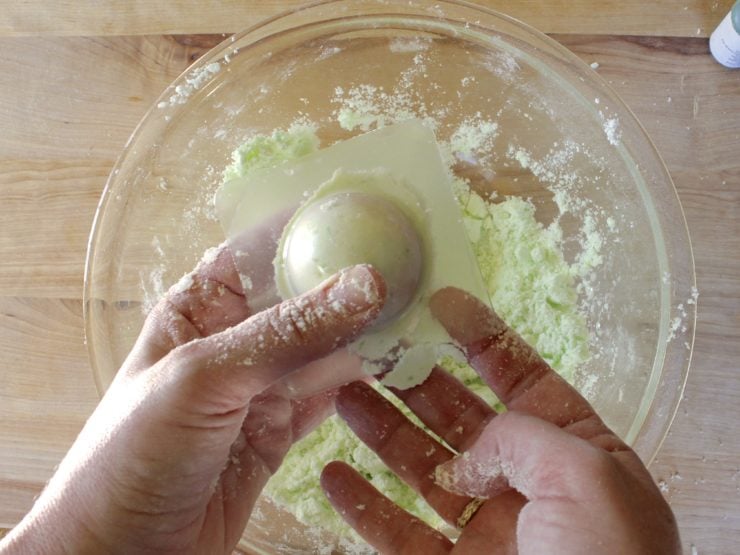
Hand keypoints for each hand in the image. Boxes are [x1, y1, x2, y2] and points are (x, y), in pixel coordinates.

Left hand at [1, 245, 384, 554]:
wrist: (123, 552)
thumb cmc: (131, 455)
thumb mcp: (204, 380)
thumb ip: (286, 334)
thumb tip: (365, 284)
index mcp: (203, 305)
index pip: (265, 247)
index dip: (317, 224)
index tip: (375, 210)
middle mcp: (238, 337)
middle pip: (308, 294)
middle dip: (358, 279)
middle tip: (418, 264)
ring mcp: (264, 383)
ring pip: (330, 343)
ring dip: (372, 330)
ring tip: (423, 311)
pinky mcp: (284, 426)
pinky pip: (333, 391)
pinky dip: (367, 378)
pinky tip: (399, 362)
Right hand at [320, 287, 680, 553]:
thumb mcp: (588, 476)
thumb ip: (523, 435)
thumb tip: (472, 451)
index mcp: (578, 453)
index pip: (523, 378)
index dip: (482, 338)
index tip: (440, 301)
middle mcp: (529, 486)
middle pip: (461, 416)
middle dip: (417, 379)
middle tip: (374, 349)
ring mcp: (488, 531)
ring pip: (423, 469)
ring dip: (380, 431)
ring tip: (342, 394)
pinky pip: (398, 534)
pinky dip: (363, 506)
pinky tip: (333, 476)